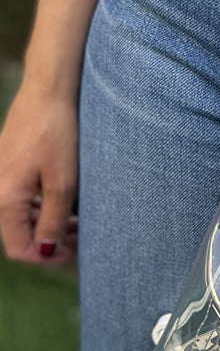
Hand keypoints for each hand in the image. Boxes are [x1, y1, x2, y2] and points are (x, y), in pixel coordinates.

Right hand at [0, 79, 78, 263]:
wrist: (48, 92)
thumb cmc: (58, 135)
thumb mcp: (63, 184)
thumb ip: (52, 221)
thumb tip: (45, 251)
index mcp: (5, 198)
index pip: (18, 249)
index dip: (46, 257)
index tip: (72, 251)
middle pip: (19, 235)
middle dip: (50, 243)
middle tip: (80, 239)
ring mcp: (2, 177)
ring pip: (22, 219)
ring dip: (49, 227)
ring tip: (78, 225)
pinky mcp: (10, 167)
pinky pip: (22, 201)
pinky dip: (43, 210)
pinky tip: (66, 207)